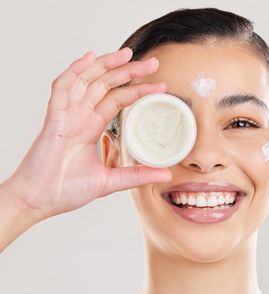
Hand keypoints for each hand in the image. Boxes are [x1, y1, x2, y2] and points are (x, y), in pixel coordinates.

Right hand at [6, 48, 171, 220]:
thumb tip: (166, 173)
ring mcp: (67, 114)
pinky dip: (75, 71)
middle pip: (106, 85)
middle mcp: (80, 117)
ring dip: (107, 65)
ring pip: (87, 80)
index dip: (137, 92)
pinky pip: (63, 87)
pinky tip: (90, 58)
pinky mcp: (54, 117)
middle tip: (153, 65)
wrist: (40, 200)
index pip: (118, 101)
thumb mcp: (110, 181)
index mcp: (92, 128)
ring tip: (129, 55)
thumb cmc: (66, 190)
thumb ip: (137, 175)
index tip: (159, 87)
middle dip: (129, 72)